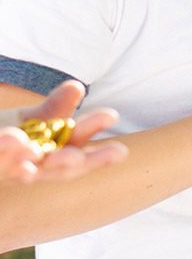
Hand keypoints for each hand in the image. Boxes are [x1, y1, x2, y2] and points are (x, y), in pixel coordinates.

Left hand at [0, 80, 127, 183]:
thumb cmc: (15, 134)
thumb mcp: (38, 117)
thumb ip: (57, 106)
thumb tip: (77, 87)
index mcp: (60, 154)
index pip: (84, 156)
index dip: (102, 154)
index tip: (113, 125)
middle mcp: (41, 167)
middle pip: (61, 169)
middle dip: (70, 162)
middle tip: (76, 158)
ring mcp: (16, 170)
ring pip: (28, 171)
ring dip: (32, 160)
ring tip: (33, 151)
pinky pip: (0, 160)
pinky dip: (7, 151)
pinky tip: (14, 138)